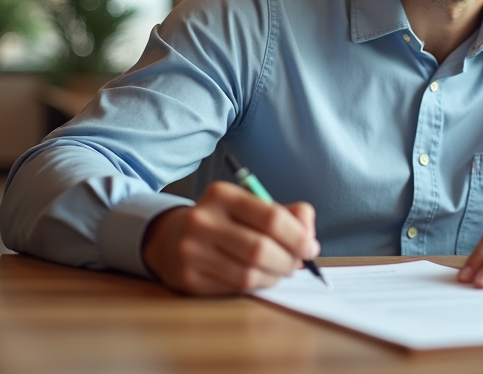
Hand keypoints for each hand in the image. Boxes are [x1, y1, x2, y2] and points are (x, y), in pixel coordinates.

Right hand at [141, 181, 319, 295]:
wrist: (172, 238)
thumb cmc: (226, 221)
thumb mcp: (253, 206)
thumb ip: (289, 214)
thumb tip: (309, 238)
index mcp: (222, 195)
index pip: (271, 217)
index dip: (297, 236)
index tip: (310, 248)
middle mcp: (202, 220)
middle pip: (260, 249)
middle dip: (288, 261)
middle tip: (297, 264)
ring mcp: (191, 251)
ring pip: (248, 273)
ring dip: (274, 276)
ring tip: (279, 271)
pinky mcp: (188, 278)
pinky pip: (234, 288)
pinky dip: (256, 286)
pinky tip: (259, 278)